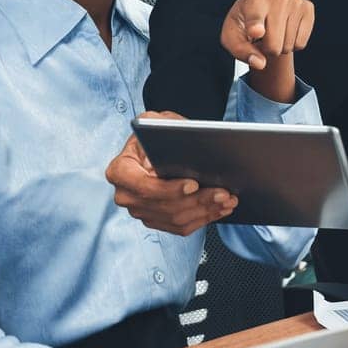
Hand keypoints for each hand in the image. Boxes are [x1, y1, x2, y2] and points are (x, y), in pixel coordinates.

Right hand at [105, 111, 236, 234]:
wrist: (155, 148)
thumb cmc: (154, 134)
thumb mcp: (153, 121)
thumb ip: (156, 125)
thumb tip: (162, 140)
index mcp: (119, 171)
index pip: (144, 187)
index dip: (170, 189)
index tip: (194, 183)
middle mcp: (126, 196)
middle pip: (165, 206)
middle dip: (198, 201)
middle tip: (222, 193)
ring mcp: (140, 212)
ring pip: (176, 219)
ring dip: (206, 211)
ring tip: (227, 200)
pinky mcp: (156, 220)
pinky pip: (181, 226)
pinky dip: (204, 218)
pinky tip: (220, 208)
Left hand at [220, 0, 313, 70]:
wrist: (259, 7)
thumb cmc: (243, 24)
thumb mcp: (232, 38)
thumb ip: (241, 52)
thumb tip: (260, 63)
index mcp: (253, 2)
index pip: (255, 18)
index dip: (255, 26)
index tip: (256, 31)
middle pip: (274, 46)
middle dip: (267, 49)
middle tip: (262, 36)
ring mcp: (294, 2)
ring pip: (289, 46)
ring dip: (280, 46)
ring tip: (274, 31)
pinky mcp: (307, 8)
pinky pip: (301, 44)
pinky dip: (293, 44)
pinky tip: (285, 30)